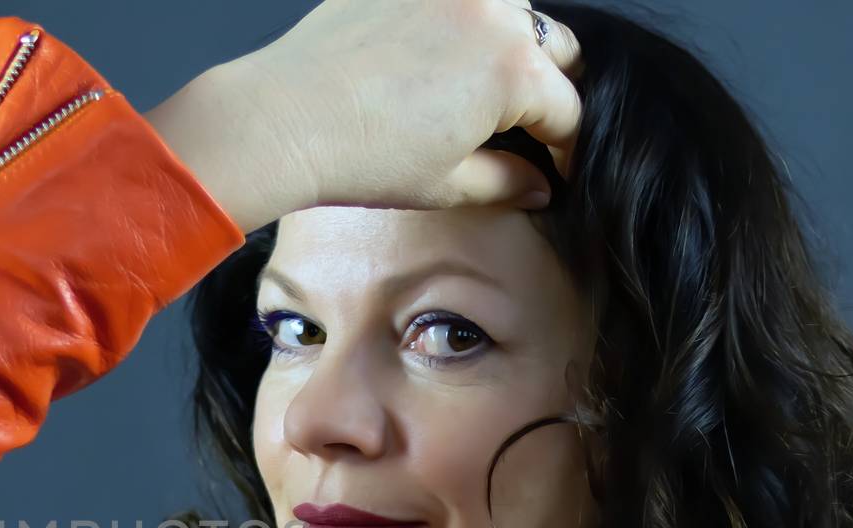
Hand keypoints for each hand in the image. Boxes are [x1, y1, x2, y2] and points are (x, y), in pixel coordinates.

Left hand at [144, 0, 583, 230]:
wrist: (284, 120)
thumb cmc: (359, 157)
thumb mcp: (444, 183)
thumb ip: (504, 181)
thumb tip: (537, 185)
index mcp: (515, 72)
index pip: (567, 109)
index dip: (565, 146)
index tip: (553, 163)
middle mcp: (494, 15)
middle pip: (552, 48)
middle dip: (545, 88)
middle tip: (518, 123)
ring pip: (512, 8)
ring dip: (508, 41)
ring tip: (476, 82)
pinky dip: (460, 18)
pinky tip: (436, 51)